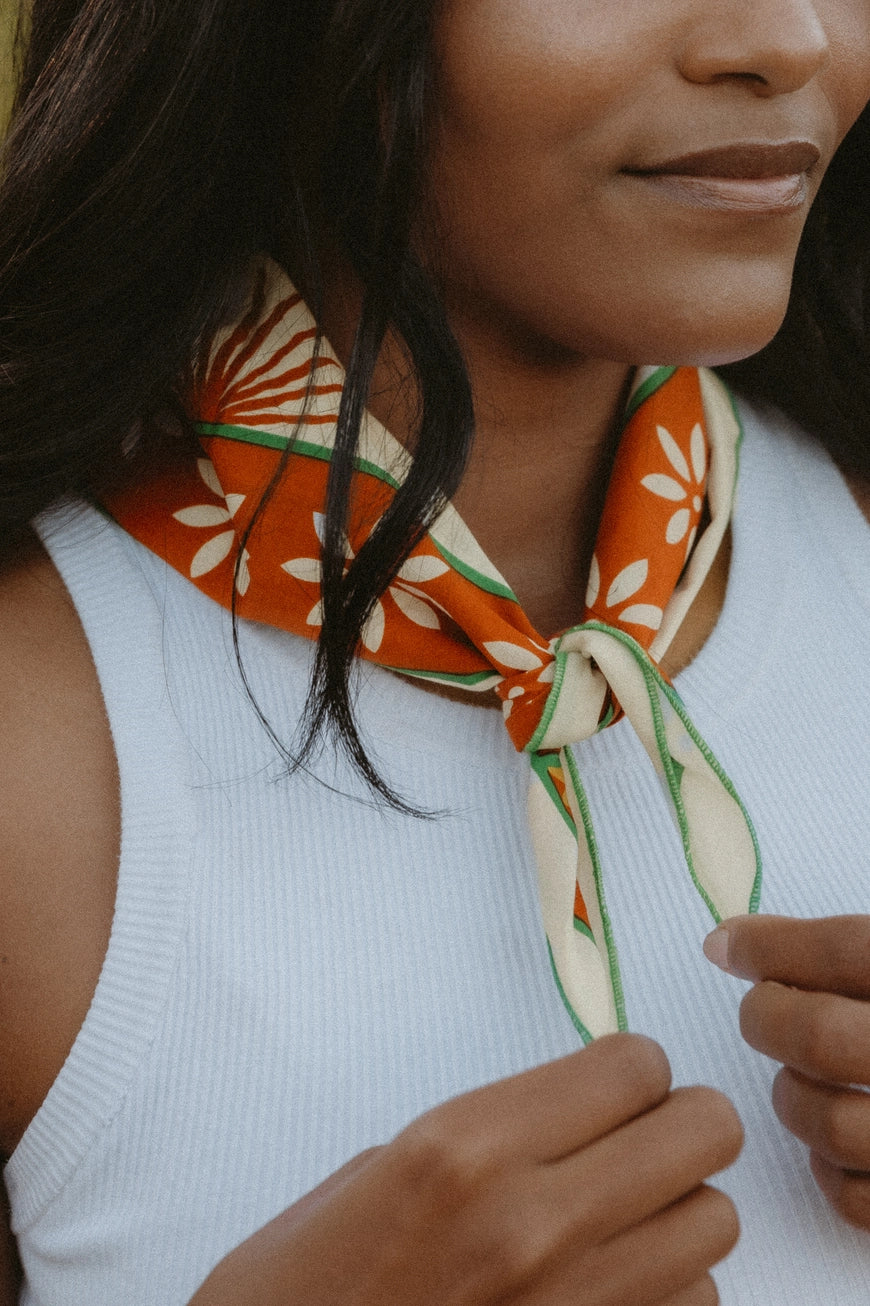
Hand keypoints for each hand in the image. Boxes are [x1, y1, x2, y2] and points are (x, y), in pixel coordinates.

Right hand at [190, 1034, 740, 1305]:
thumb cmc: (304, 1284)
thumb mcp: (378, 1169)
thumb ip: (488, 1132)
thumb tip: (577, 1112)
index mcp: (466, 1149)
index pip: (634, 1066)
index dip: (629, 1069)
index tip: (604, 1086)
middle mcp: (536, 1223)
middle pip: (705, 1130)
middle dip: (679, 1121)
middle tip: (630, 1136)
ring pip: (716, 1221)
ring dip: (678, 1207)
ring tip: (619, 1215)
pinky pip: (698, 1303)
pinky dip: (671, 1287)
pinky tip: (610, 1285)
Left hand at [704, 914, 869, 1229]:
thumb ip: (838, 947)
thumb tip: (727, 943)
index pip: (845, 950)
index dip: (772, 947)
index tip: (729, 945)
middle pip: (825, 1038)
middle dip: (770, 1019)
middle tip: (762, 1010)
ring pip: (834, 1125)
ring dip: (794, 1098)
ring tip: (803, 1076)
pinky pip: (861, 1200)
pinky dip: (829, 1171)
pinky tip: (835, 1135)